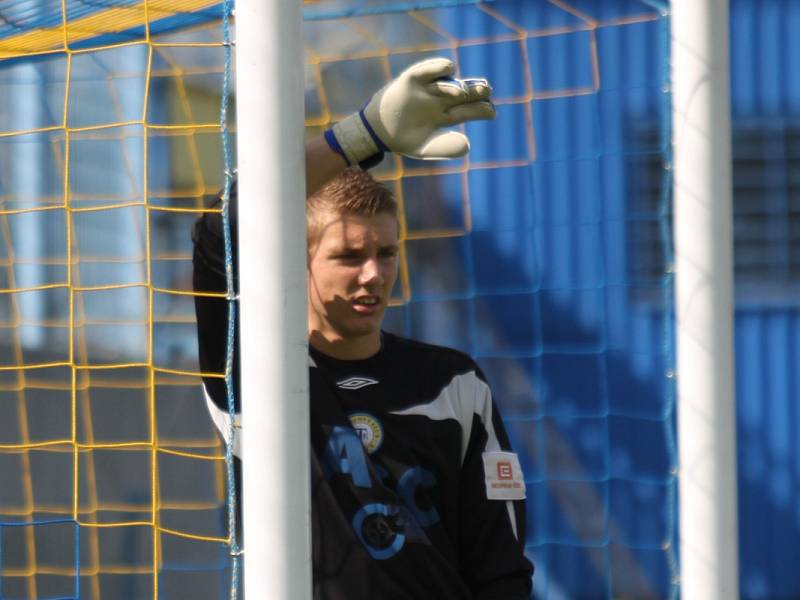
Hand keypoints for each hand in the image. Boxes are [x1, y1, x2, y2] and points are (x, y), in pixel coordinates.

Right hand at [325, 57, 494, 165]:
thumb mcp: (425, 149)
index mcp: (445, 116)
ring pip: (446, 84)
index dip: (481, 110)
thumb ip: (446, 149)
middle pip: (462, 94)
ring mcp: (426, 90)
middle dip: (475, 93)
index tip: (492, 112)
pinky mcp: (411, 80)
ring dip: (457, 86)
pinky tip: (450, 69)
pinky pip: (426, 71)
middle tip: (488, 91)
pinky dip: (438, 68)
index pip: (468, 110)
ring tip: (462, 92)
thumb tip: (467, 145)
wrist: (377, 133)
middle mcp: (439, 100)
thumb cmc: (403, 140)